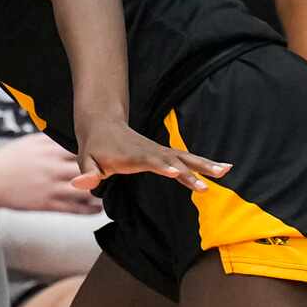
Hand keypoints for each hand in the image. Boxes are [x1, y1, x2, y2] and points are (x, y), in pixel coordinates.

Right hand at [0, 132, 103, 213]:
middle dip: (103, 169)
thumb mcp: (28, 142)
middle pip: (86, 168)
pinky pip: (73, 208)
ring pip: (84, 190)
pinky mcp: (48, 204)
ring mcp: (51, 187)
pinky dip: (88, 209)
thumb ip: (48, 139)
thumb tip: (65, 134)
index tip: (108, 151)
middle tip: (118, 171)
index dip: (96, 150)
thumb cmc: (8, 160)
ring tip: (112, 191)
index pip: (79, 149)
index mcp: (48, 151)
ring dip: (100, 191)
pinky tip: (97, 209)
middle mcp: (53, 168)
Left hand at [71, 117, 231, 193]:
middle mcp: (151, 151)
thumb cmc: (94, 147)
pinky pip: (188, 158)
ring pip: (186, 158)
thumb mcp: (85, 160)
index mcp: (132, 155)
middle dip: (192, 170)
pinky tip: (225, 168)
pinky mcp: (166, 153)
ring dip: (206, 165)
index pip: (149, 161)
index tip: (176, 172)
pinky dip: (206, 163)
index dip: (162, 166)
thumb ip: (86, 173)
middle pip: (174, 159)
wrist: (103, 123)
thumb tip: (80, 184)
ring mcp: (161, 151)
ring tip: (226, 171)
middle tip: (209, 182)